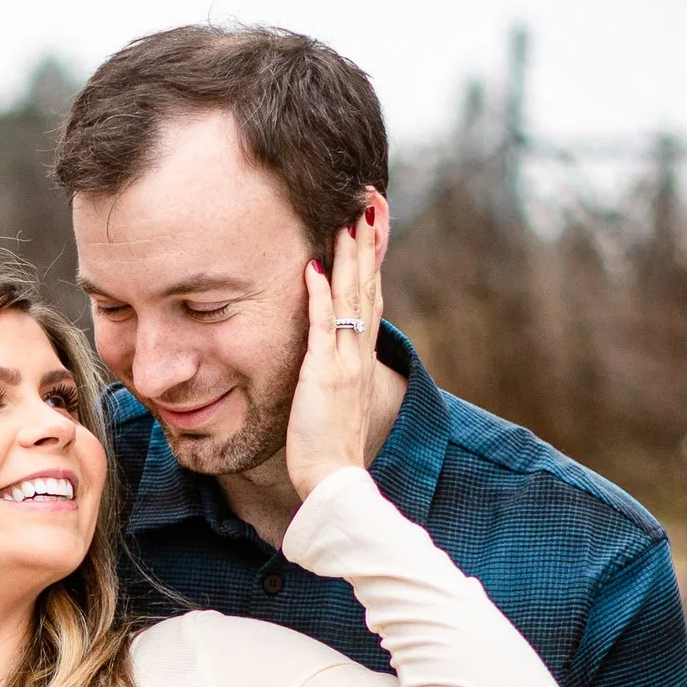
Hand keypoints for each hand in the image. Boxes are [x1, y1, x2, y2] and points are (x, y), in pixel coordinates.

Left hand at [281, 206, 385, 502]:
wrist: (335, 482)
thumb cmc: (329, 449)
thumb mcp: (334, 403)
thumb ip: (333, 376)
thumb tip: (326, 360)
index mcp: (360, 360)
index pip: (370, 299)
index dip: (371, 262)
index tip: (371, 226)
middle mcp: (357, 355)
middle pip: (367, 288)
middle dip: (368, 245)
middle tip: (369, 204)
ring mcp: (343, 364)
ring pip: (351, 300)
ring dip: (350, 259)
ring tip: (349, 220)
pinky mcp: (323, 376)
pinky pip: (323, 329)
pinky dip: (320, 297)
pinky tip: (314, 268)